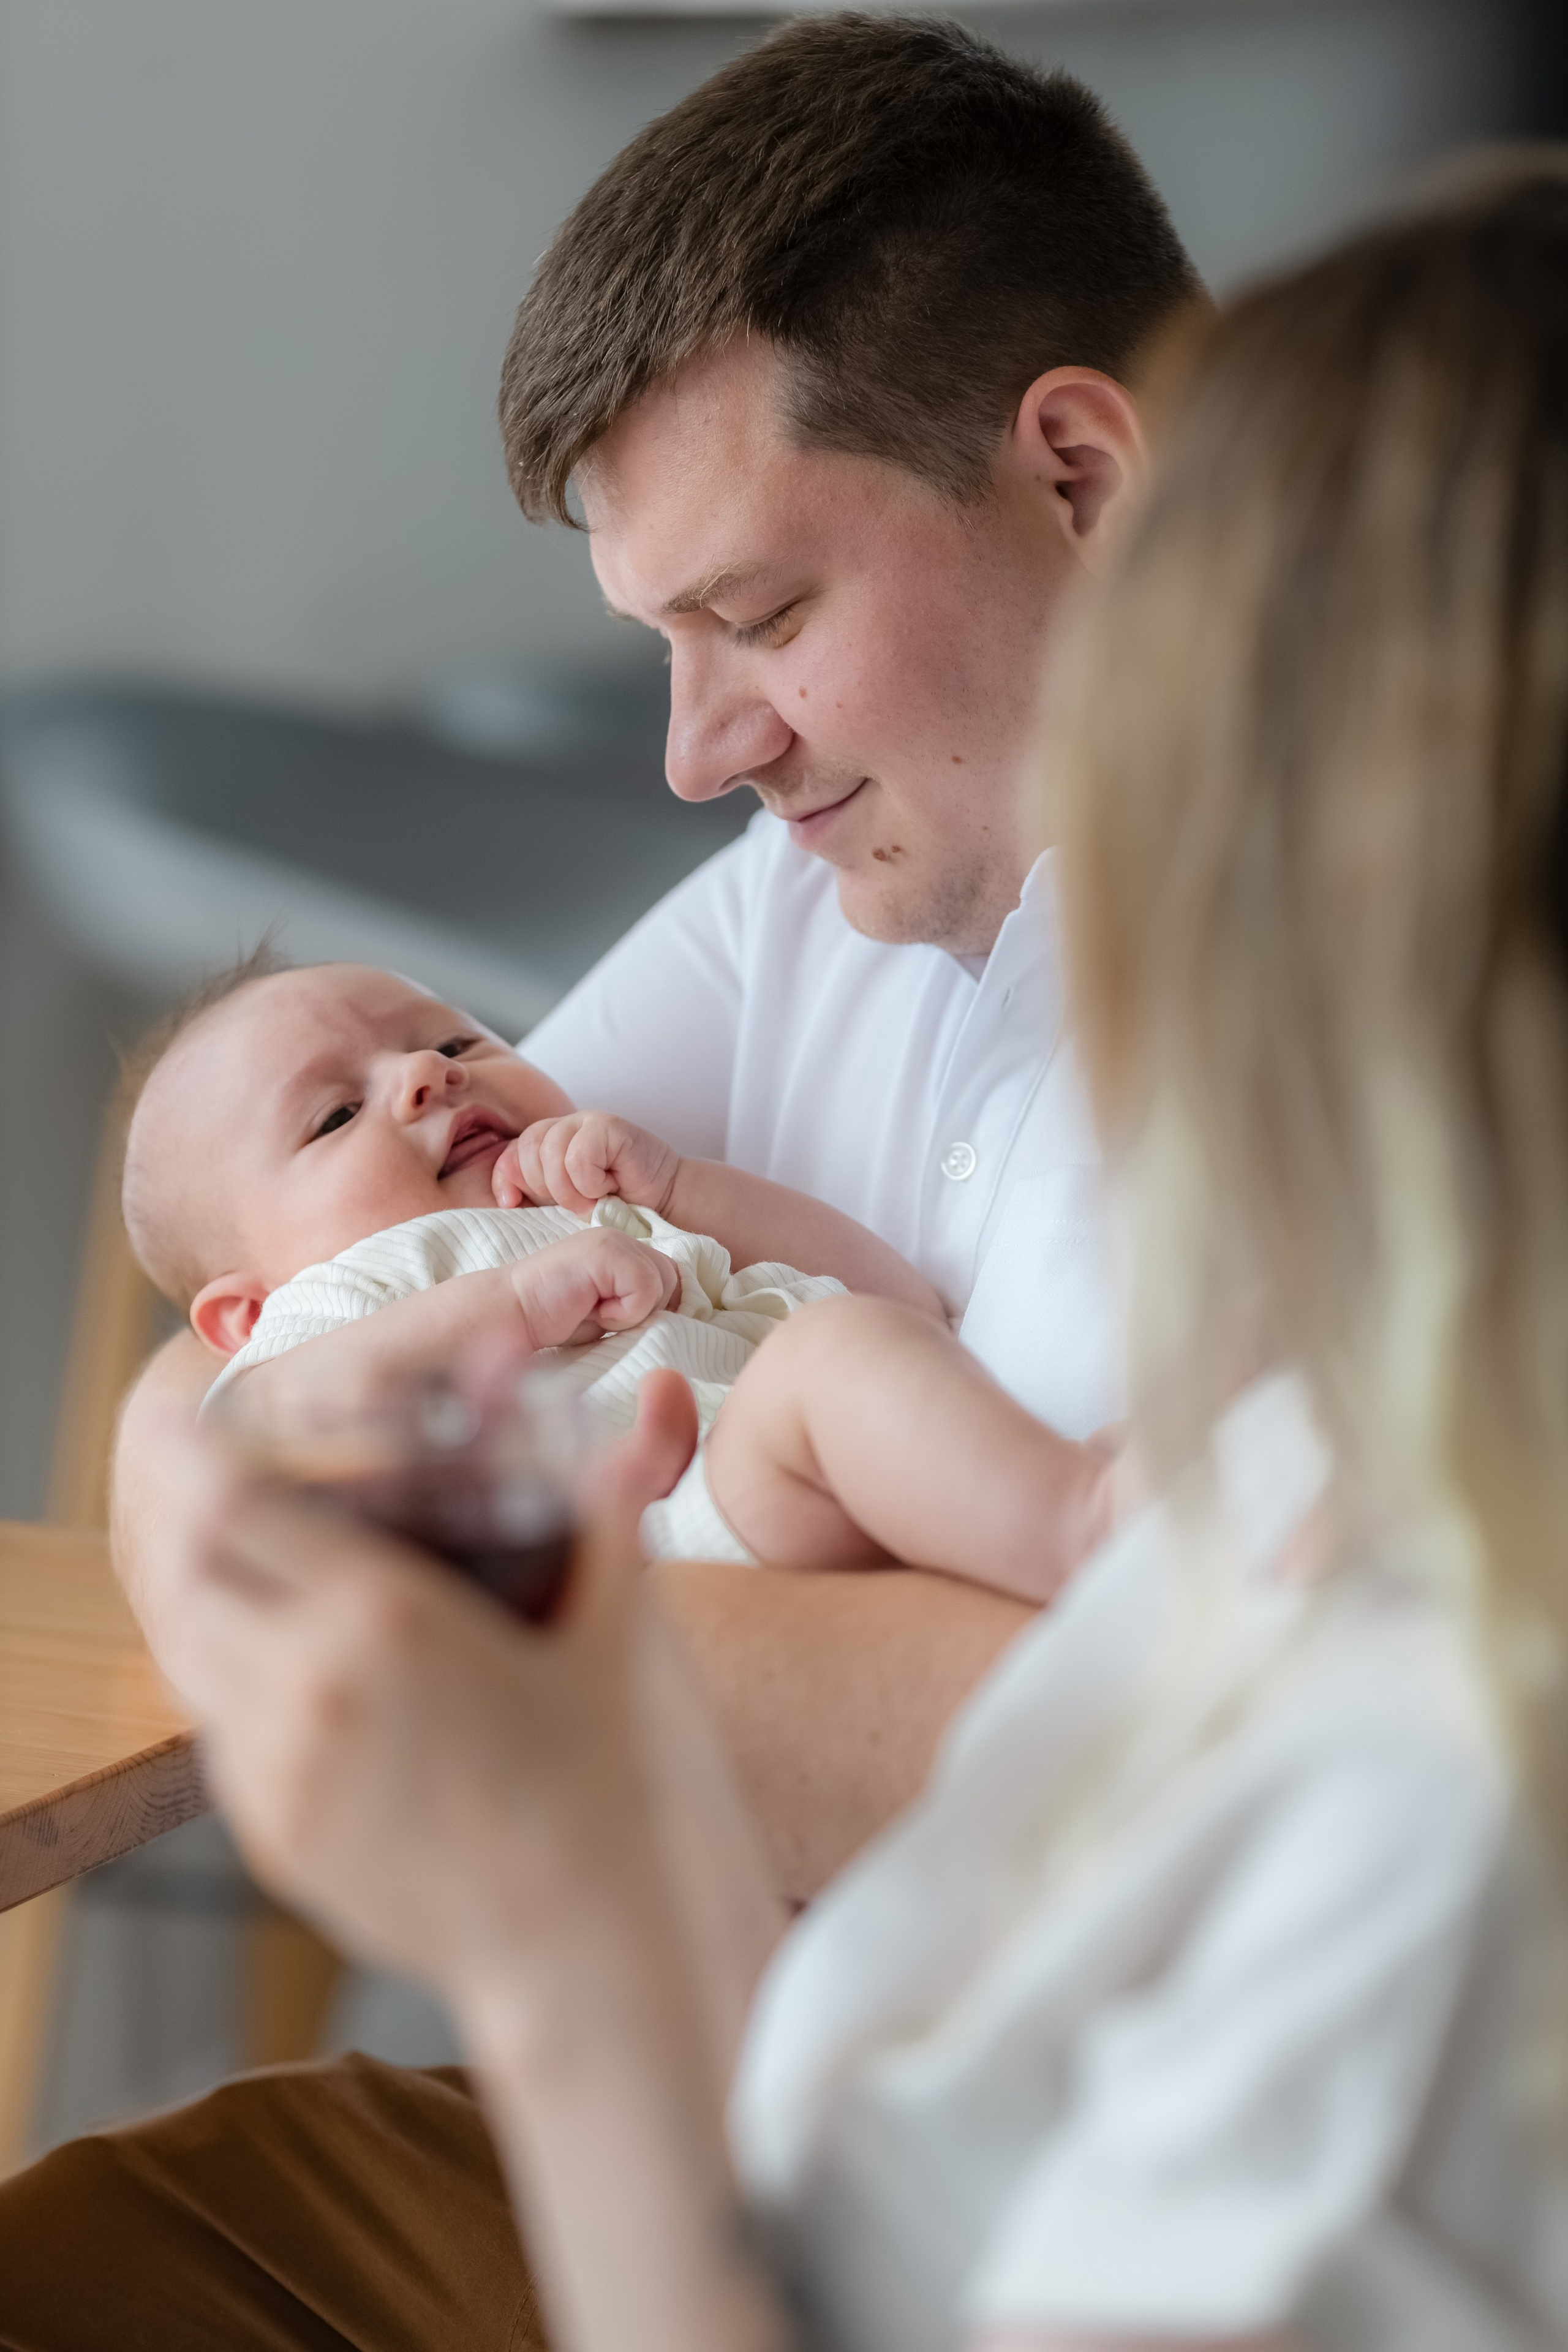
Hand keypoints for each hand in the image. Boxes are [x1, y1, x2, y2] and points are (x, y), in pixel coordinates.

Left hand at [150, 1373, 697, 2004]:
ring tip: (244, 1560)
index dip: (181, 1448)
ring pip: (188, 1658)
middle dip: (178, 1515)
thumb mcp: (623, 1621)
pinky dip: (236, 1681)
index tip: (168, 1409)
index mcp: (384, 1621)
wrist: (607, 1959)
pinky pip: (224, 1737)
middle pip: (182, 1576)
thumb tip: (649, 1407)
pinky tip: (297, 1664)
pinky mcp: (280, 1843)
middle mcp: (308, 1695)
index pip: (226, 1506)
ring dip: (201, 1598)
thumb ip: (604, 1504)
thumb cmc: (629, 1788)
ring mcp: (282, 1779)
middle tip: (196, 1472)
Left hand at [495, 1111, 681, 1219]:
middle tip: (576, 1204)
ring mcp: (587, 1121)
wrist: (667, 1204)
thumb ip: (537, 1196)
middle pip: (527, 1149)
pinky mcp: (608, 1125)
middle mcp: (565, 1126)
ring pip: (551, 1153)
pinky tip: (610, 1186)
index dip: (505, 1176)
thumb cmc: (619, 1207)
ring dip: (570, 1190)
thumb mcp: (568, 1204)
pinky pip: (578, 1156)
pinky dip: (590, 1183)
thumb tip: (506, 1198)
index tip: (511, 1203)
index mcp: (550, 1143)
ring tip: (594, 1200)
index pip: (511, 1151)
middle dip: (545, 1187)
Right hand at [510, 1226, 678, 1349]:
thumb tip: (678, 1312)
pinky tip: (591, 1309)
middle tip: (604, 1316)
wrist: (511, 1313)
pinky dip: (623, 1312)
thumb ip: (638, 1300)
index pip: (669, 1275)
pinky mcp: (606, 1252)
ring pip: (662, 1282)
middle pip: (672, 1278)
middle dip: (647, 1309)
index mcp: (622, 1249)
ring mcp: (613, 1240)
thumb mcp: (608, 1309)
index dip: (654, 1306)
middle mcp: (621, 1238)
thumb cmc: (555, 1318)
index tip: (617, 1318)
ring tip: (596, 1311)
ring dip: (634, 1311)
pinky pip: (645, 1289)